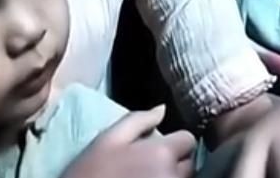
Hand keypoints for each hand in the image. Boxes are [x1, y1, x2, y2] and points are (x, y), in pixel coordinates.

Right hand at [63, 105, 195, 177]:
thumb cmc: (90, 172)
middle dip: (174, 162)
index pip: (188, 140)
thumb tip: (163, 109)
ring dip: (169, 177)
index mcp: (161, 152)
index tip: (157, 150)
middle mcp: (172, 175)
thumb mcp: (108, 140)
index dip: (174, 143)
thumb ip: (138, 120)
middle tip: (147, 167)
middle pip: (189, 164)